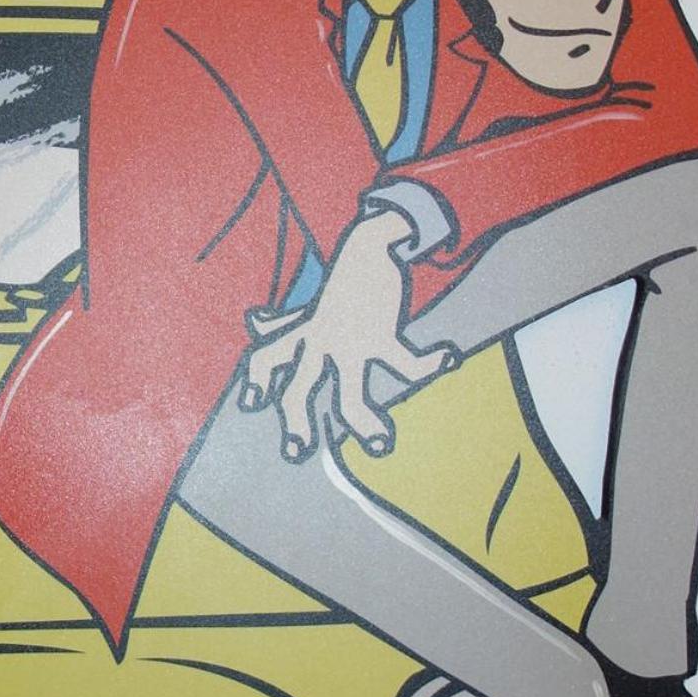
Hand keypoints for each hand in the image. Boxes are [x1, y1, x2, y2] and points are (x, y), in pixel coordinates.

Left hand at [239, 210, 450, 459]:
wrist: (371, 244)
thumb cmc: (343, 283)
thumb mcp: (309, 306)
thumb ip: (283, 322)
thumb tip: (253, 322)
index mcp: (304, 337)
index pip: (266, 355)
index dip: (256, 380)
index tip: (250, 404)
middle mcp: (319, 342)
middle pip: (297, 389)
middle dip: (296, 424)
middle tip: (297, 452)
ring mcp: (348, 341)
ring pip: (349, 395)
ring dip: (364, 424)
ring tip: (381, 442)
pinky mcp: (380, 335)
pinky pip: (405, 364)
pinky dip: (429, 364)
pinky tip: (447, 359)